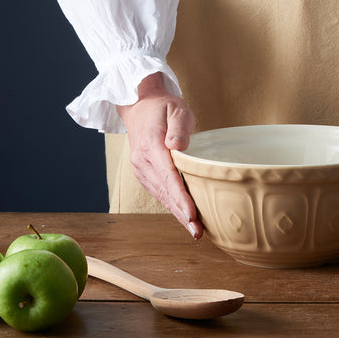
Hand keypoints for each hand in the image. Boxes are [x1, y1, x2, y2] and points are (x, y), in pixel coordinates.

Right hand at [116, 73, 202, 238]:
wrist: (140, 105)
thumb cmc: (163, 107)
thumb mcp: (176, 108)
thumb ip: (179, 127)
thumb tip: (178, 146)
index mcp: (151, 146)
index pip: (168, 176)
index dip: (180, 197)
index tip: (191, 214)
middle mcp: (142, 161)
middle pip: (165, 192)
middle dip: (182, 214)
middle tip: (198, 232)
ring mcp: (141, 169)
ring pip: (161, 196)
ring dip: (177, 214)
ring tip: (195, 230)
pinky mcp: (144, 173)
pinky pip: (159, 192)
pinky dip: (172, 205)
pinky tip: (184, 216)